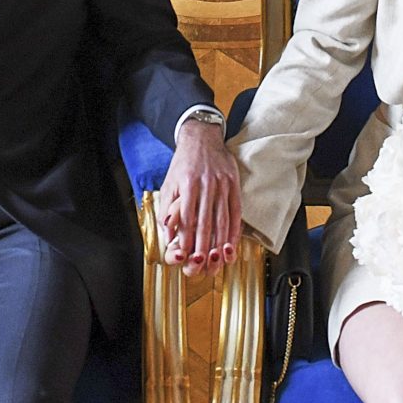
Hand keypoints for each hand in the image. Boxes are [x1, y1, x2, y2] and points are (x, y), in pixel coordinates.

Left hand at [155, 119, 239, 274]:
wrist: (201, 138)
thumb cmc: (183, 164)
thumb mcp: (169, 184)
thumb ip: (167, 210)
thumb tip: (168, 235)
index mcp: (187, 183)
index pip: (187, 217)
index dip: (186, 239)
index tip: (185, 257)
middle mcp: (206, 183)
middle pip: (206, 221)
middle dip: (204, 246)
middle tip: (202, 265)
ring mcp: (222, 183)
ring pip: (222, 218)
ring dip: (221, 242)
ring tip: (218, 260)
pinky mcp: (233, 183)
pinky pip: (236, 211)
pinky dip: (235, 230)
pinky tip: (232, 244)